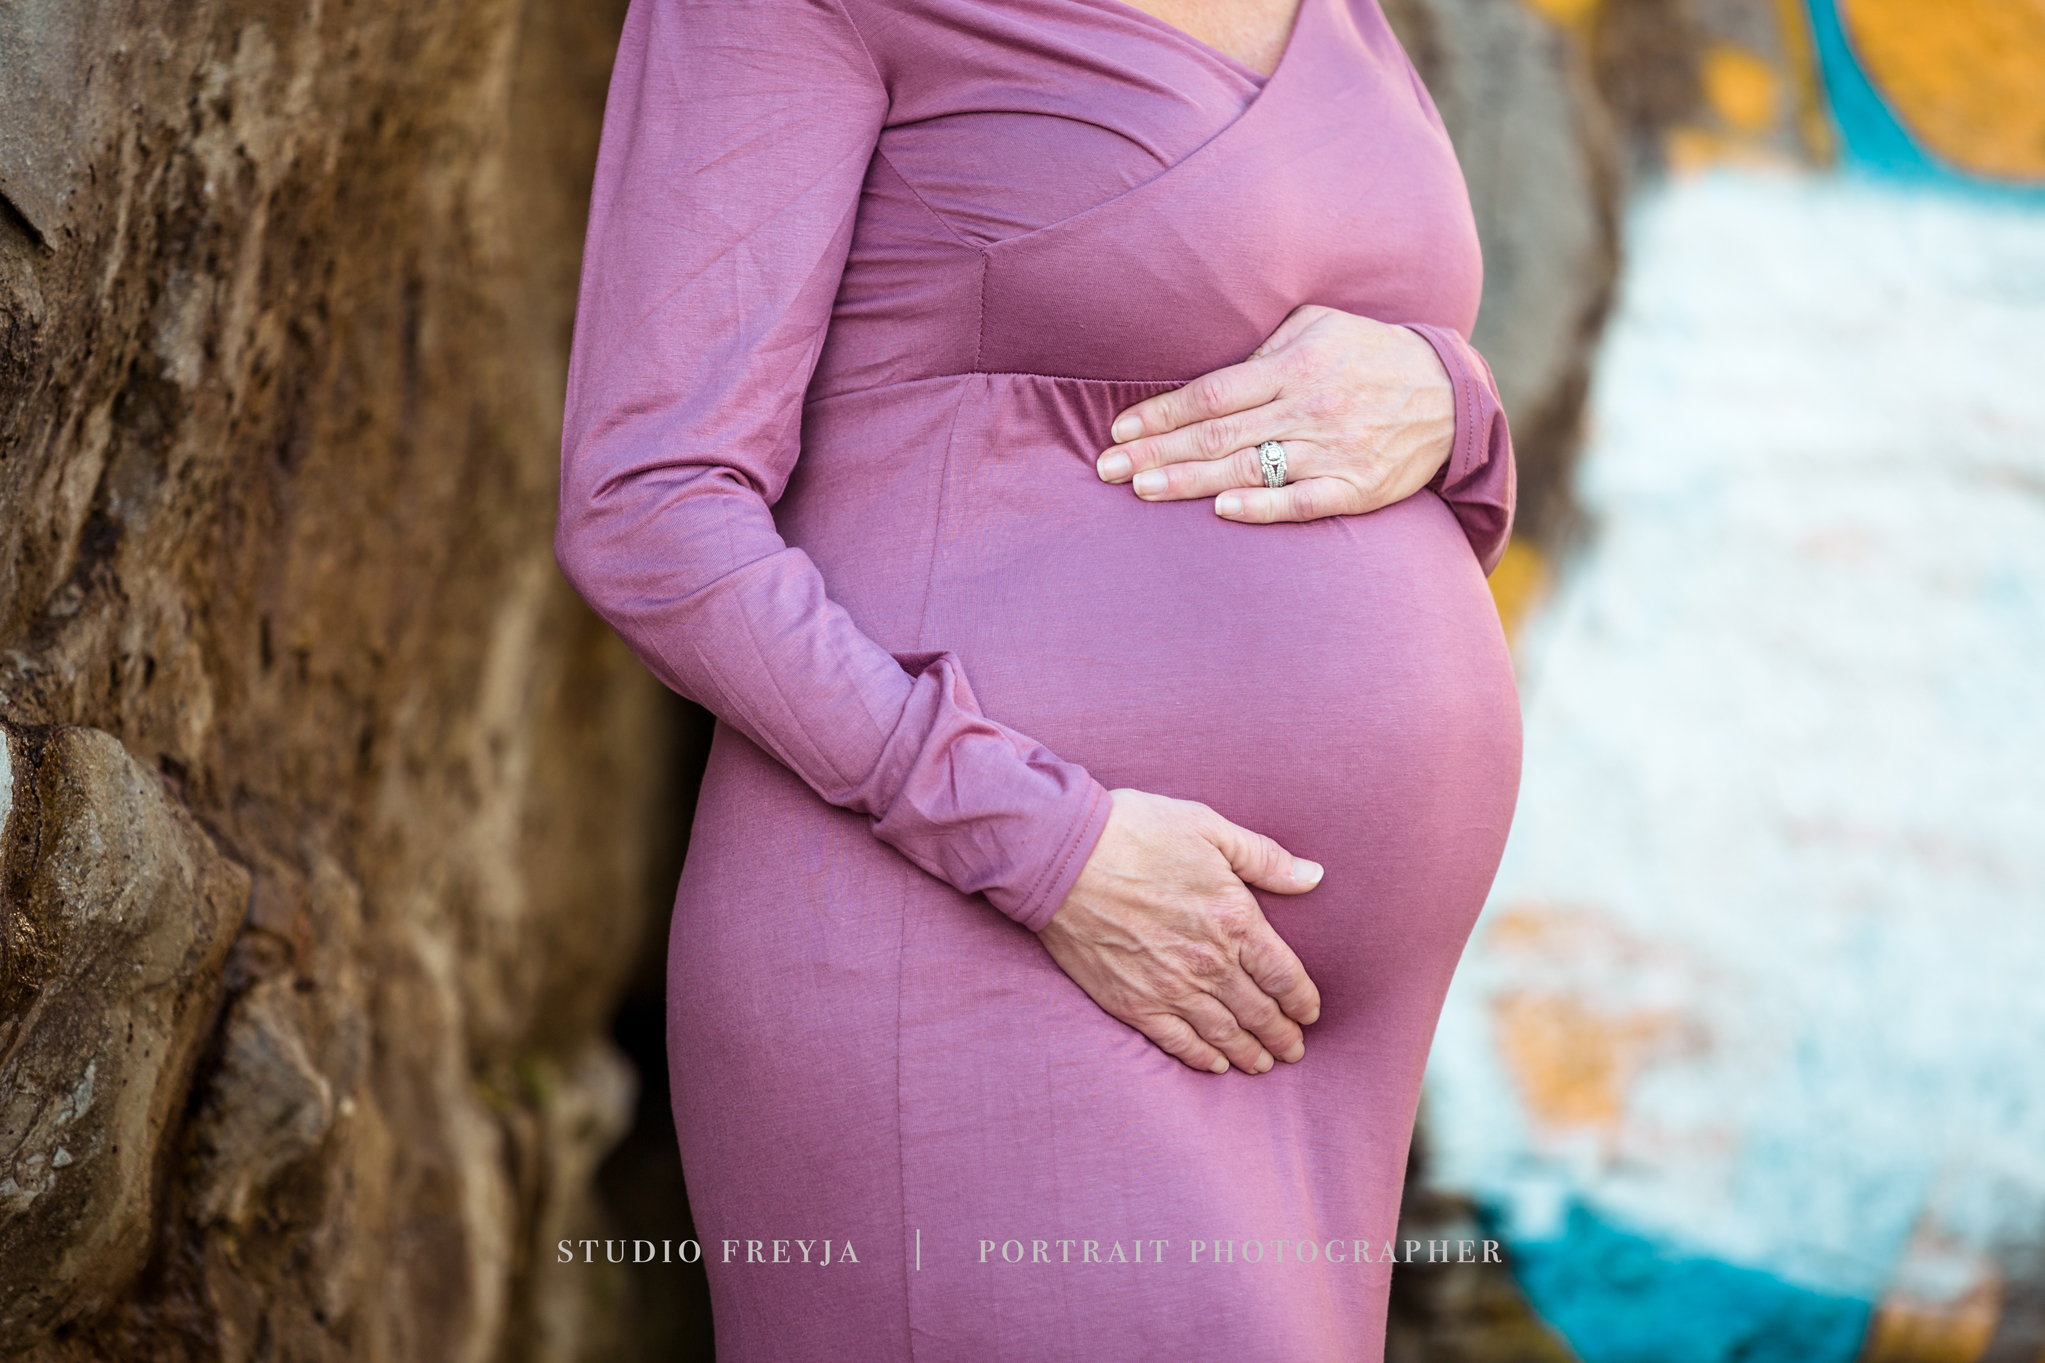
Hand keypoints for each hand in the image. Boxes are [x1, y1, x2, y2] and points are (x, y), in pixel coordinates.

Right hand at [1038, 789, 1323, 1074]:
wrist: (1063, 857)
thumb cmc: (1136, 832)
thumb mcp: (1209, 828)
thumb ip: (1264, 857)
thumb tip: (1314, 876)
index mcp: (1235, 919)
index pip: (1284, 975)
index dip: (1302, 1000)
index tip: (1309, 1014)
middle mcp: (1209, 963)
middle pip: (1258, 1011)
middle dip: (1282, 1035)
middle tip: (1294, 1050)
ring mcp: (1170, 987)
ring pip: (1223, 1033)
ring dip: (1249, 1053)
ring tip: (1264, 1065)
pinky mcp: (1132, 1002)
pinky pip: (1176, 1041)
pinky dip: (1201, 1058)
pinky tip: (1214, 1064)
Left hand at [1094, 304, 1454, 522]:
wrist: (1451, 395)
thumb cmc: (1368, 355)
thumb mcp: (1320, 326)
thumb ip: (1265, 344)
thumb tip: (1208, 369)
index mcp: (1295, 366)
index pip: (1212, 393)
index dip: (1162, 413)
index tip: (1120, 432)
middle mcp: (1309, 407)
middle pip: (1219, 434)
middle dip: (1158, 452)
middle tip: (1108, 471)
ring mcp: (1333, 449)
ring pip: (1250, 468)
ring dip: (1191, 482)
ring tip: (1142, 491)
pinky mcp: (1355, 487)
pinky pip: (1302, 500)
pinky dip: (1262, 506)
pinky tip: (1222, 509)